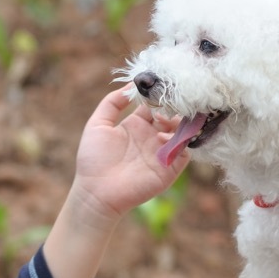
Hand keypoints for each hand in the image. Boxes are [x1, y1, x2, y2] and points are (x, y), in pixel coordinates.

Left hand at [70, 86, 189, 224]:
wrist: (96, 192)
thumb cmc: (93, 159)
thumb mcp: (97, 124)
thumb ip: (112, 103)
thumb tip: (130, 85)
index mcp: (136, 125)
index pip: (154, 105)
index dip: (158, 96)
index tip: (160, 86)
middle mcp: (151, 137)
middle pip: (172, 116)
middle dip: (174, 107)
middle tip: (171, 101)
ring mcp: (162, 152)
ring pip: (182, 132)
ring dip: (181, 122)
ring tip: (169, 119)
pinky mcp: (169, 168)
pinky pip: (185, 152)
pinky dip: (184, 142)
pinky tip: (169, 137)